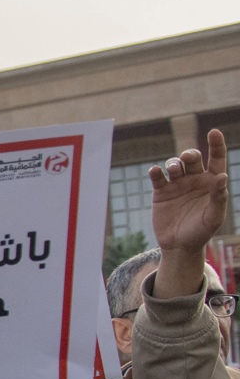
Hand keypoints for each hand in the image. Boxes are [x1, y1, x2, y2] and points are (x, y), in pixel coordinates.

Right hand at [150, 130, 227, 299]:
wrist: (179, 245)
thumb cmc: (201, 231)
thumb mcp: (214, 217)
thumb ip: (219, 197)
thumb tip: (222, 176)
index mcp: (211, 182)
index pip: (216, 158)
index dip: (216, 144)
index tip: (213, 132)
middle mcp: (195, 179)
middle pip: (192, 158)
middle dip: (189, 154)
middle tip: (187, 157)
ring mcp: (177, 184)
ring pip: (175, 165)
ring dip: (173, 163)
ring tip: (173, 169)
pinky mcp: (160, 191)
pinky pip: (157, 177)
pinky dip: (156, 172)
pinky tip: (156, 171)